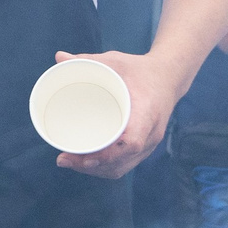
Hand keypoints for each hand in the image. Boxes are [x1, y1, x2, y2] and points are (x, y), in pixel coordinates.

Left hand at [49, 48, 181, 179]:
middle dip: (92, 165)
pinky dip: (105, 168)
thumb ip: (88, 60)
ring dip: (96, 170)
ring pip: (122, 167)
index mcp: (147, 112)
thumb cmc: (141, 70)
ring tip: (70, 162)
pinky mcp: (145, 146)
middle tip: (64, 159)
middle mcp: (151, 133)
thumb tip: (58, 57)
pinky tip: (87, 164)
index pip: (132, 142)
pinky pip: (126, 164)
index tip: (85, 156)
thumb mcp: (116, 61)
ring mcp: (149, 143)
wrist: (169, 78)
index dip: (109, 154)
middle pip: (122, 161)